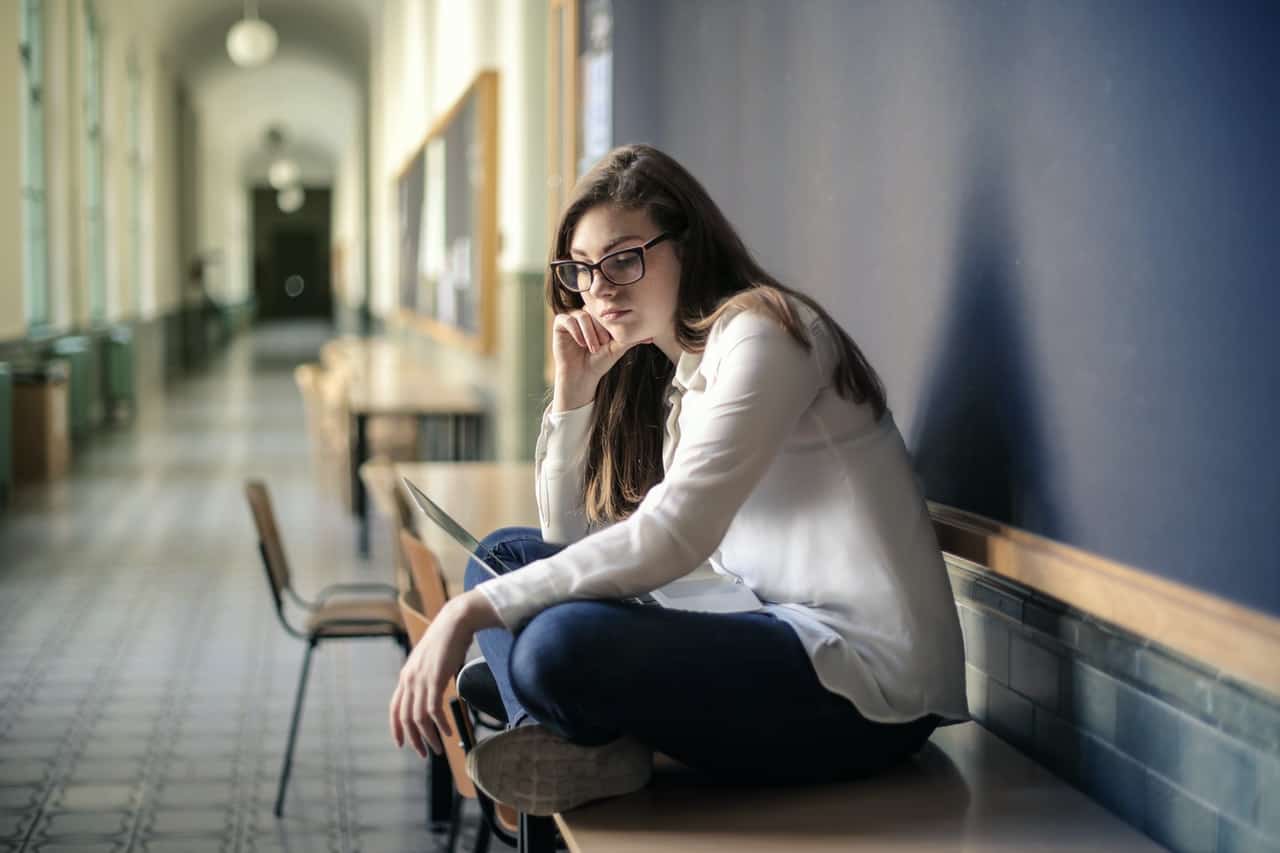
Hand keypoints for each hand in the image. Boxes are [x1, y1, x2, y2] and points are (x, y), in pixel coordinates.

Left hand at [389, 591, 499, 757]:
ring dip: (428, 736)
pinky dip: (440, 725)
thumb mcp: (430, 660)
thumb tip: (432, 689)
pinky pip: (434, 710)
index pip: (394, 708)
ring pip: (419, 718)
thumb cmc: (447, 639)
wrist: (455, 621)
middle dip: (413, 739)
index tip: (401, 744)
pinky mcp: (435, 679)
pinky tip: (448, 732)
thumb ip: (426, 676)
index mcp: (406, 675)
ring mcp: (421, 680)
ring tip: (438, 748)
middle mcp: (409, 679)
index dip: (396, 728)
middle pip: (406, 718)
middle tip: (424, 753)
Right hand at [552, 310, 648, 410]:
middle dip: (600, 328)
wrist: (582, 376)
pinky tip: (580, 344)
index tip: (611, 341)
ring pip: (582, 315)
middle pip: (594, 311)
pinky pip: (567, 319)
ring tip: (592, 348)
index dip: (609, 324)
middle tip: (603, 344)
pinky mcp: (560, 324)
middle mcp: (585, 315)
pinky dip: (576, 331)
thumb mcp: (617, 348)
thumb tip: (651, 335)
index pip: (605, 311)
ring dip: (589, 333)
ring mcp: (571, 318)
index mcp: (598, 318)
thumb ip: (631, 339)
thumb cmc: (599, 362)